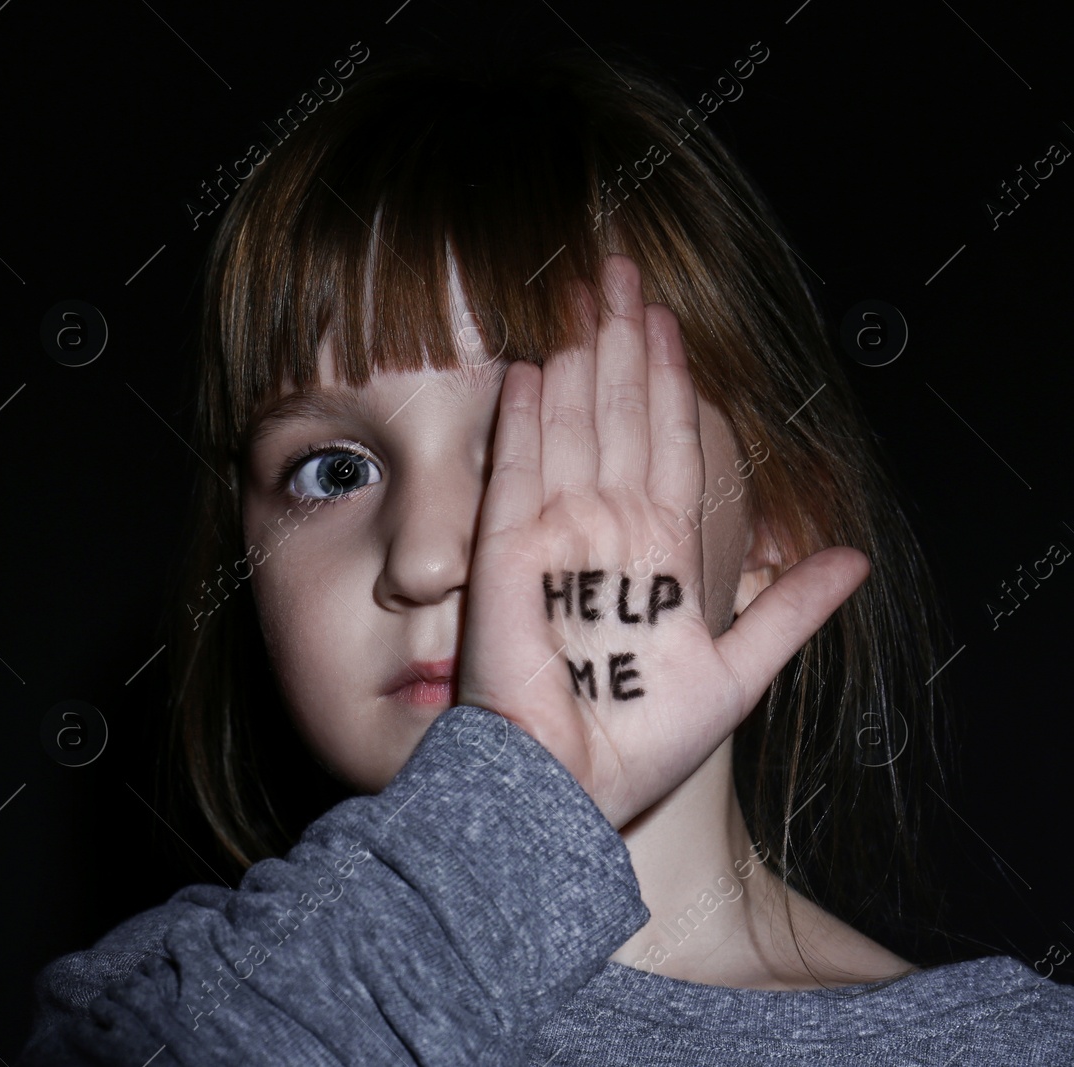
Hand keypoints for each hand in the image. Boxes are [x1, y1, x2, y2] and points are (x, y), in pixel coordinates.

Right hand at [456, 254, 868, 829]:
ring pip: (572, 427)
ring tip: (587, 291)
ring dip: (581, 358)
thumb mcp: (740, 671)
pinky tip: (534, 364)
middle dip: (623, 344)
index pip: (669, 445)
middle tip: (621, 270)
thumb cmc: (645, 741)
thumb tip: (854, 556)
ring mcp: (552, 536)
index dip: (672, 381)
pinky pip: (516, 472)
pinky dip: (524, 420)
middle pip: (618, 418)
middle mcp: (605, 531)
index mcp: (659, 553)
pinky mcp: (504, 552)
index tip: (670, 319)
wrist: (567, 787)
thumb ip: (790, 609)